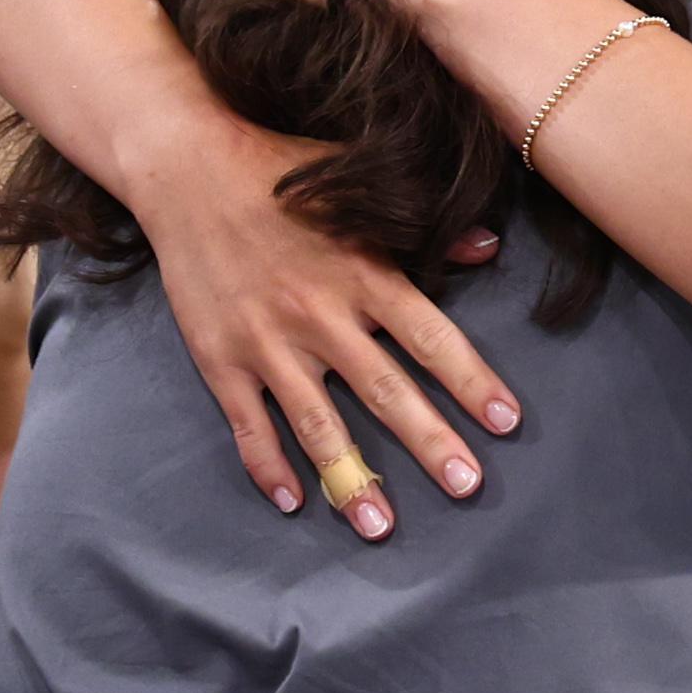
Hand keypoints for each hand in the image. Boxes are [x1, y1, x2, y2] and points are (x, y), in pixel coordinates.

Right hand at [127, 109, 519, 537]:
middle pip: (385, 391)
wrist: (186, 166)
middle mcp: (319, 314)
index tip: (505, 423)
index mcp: (363, 272)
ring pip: (317, 423)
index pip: (431, 337)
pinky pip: (247, 424)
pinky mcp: (219, 357)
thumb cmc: (281, 173)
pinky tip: (293, 502)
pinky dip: (268, 466)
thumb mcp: (357, 188)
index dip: (471, 381)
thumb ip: (424, 228)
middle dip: (429, 443)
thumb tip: (488, 248)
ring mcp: (267, 342)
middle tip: (467, 488)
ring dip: (350, 478)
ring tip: (380, 526)